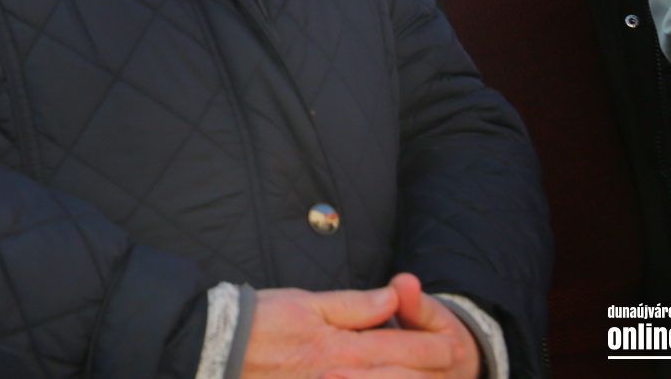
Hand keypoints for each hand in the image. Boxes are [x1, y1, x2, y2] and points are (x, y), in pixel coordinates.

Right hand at [243, 274, 471, 378]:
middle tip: (454, 364)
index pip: (396, 347)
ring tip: (425, 375)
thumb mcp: (305, 302)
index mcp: (338, 347)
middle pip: (395, 378)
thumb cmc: (258, 320)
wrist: (216, 348)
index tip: (455, 345)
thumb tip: (389, 299)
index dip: (430, 347)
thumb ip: (352, 305)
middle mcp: (337, 376)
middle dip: (429, 373)